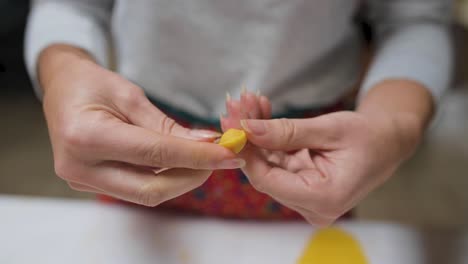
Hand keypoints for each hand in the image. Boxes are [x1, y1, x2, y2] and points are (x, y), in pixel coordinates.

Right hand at [39, 45, 243, 205]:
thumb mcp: (131, 96)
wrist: (61, 88)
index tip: (229, 153)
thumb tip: (208, 144)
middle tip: (221, 158)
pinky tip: (183, 163)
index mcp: (86, 137)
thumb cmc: (92, 84)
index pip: (155, 155)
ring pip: (146, 195)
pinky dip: (165, 179)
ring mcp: (83, 180)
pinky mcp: (91, 184)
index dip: (198, 156)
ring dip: (182, 179)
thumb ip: (167, 127)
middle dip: (193, 176)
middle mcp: (80, 167)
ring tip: (206, 159)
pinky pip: (137, 189)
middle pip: (151, 189)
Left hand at [222, 83, 430, 225]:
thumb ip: (287, 132)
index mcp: (324, 198)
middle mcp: (312, 206)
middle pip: (264, 172)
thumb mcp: (330, 129)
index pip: (268, 180)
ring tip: (248, 102)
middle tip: (235, 105)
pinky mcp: (302, 187)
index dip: (245, 151)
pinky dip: (268, 138)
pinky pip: (277, 162)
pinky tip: (261, 112)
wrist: (388, 142)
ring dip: (257, 134)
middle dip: (248, 137)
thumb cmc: (368, 136)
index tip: (231, 122)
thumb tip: (247, 128)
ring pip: (268, 165)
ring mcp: (306, 199)